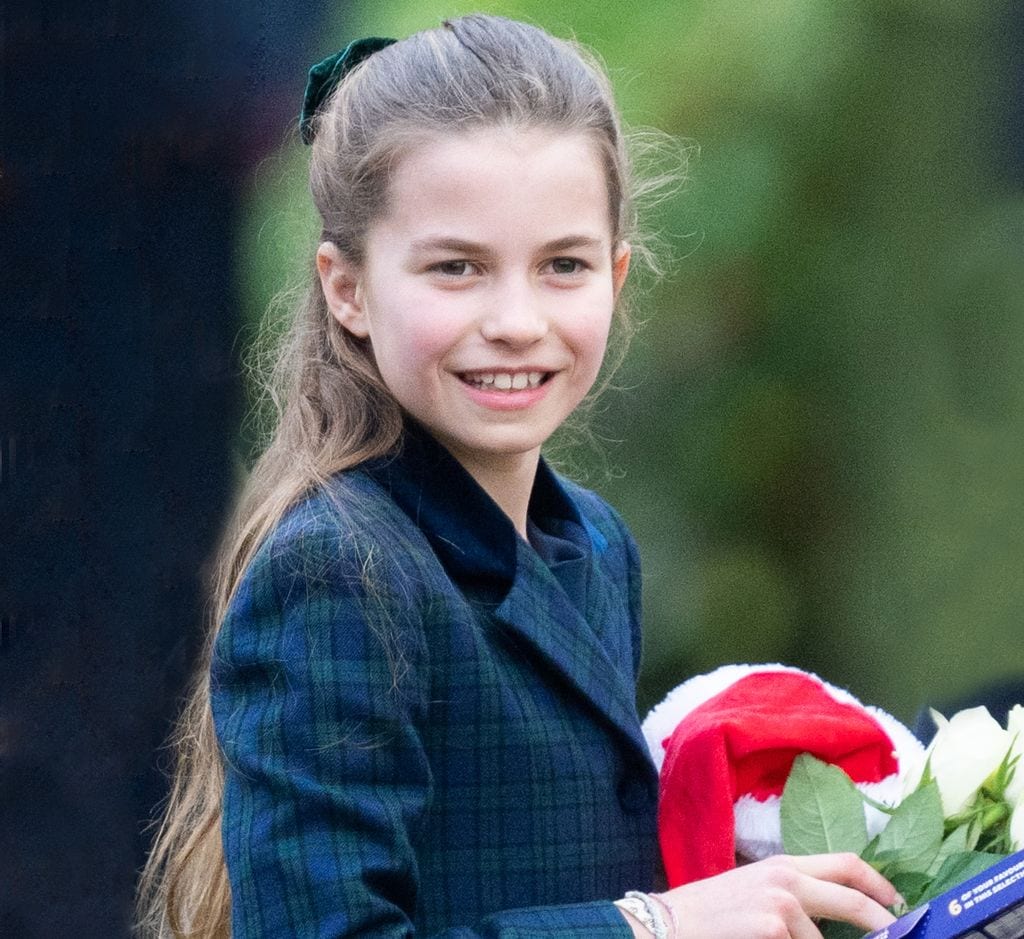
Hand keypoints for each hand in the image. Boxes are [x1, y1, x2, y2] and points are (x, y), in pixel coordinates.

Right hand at [652, 853, 897, 938]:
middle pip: (855, 899)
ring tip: (769, 938)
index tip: (900, 905)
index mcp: (783, 866)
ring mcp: (782, 905)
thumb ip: (793, 898)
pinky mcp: (774, 929)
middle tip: (900, 938)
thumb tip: (830, 920)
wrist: (666, 926)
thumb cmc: (707, 914)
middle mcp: (787, 879)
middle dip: (885, 925)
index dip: (880, 884)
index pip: (846, 863)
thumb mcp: (753, 893)